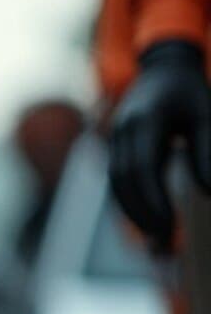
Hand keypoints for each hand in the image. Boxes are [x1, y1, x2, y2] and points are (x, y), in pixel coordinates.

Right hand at [108, 39, 210, 241]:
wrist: (160, 72)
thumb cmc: (188, 94)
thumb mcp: (206, 117)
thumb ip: (206, 152)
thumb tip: (209, 191)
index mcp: (144, 121)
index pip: (140, 168)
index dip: (151, 200)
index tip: (167, 225)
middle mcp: (122, 132)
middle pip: (123, 182)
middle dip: (141, 214)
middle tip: (163, 242)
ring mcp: (113, 141)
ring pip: (115, 186)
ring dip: (134, 215)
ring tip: (158, 241)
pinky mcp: (114, 152)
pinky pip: (117, 183)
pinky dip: (131, 205)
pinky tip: (151, 223)